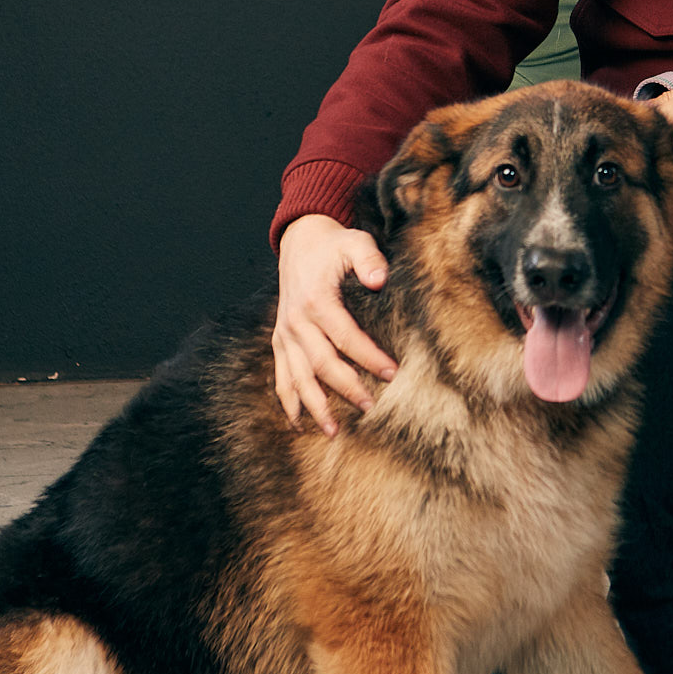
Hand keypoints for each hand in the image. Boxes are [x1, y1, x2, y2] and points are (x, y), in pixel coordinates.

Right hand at [272, 214, 398, 436]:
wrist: (300, 243)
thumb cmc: (334, 246)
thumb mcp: (355, 242)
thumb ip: (369, 259)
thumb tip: (379, 280)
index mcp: (316, 300)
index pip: (345, 336)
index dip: (368, 357)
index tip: (392, 373)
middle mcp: (296, 321)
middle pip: (320, 363)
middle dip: (345, 387)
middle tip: (370, 407)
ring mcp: (284, 334)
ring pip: (297, 377)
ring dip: (314, 406)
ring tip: (333, 431)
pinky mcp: (280, 342)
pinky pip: (280, 377)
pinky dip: (288, 402)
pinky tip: (300, 425)